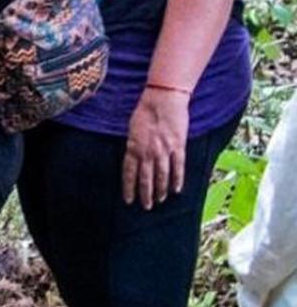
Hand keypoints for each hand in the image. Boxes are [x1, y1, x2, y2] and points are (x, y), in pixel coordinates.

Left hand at [122, 87, 189, 208]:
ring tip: (159, 201)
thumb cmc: (145, 111)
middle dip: (145, 194)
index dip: (129, 188)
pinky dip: (177, 180)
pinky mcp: (178, 147)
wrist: (163, 99)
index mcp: (133, 147)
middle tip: (145, 206)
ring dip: (160, 191)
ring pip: (161, 176)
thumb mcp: (132, 129)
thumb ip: (133, 145)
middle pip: (145, 178)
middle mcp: (147, 152)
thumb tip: (133, 158)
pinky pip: (178, 167)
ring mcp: (164, 150)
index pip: (129, 172)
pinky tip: (176, 190)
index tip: (129, 200)